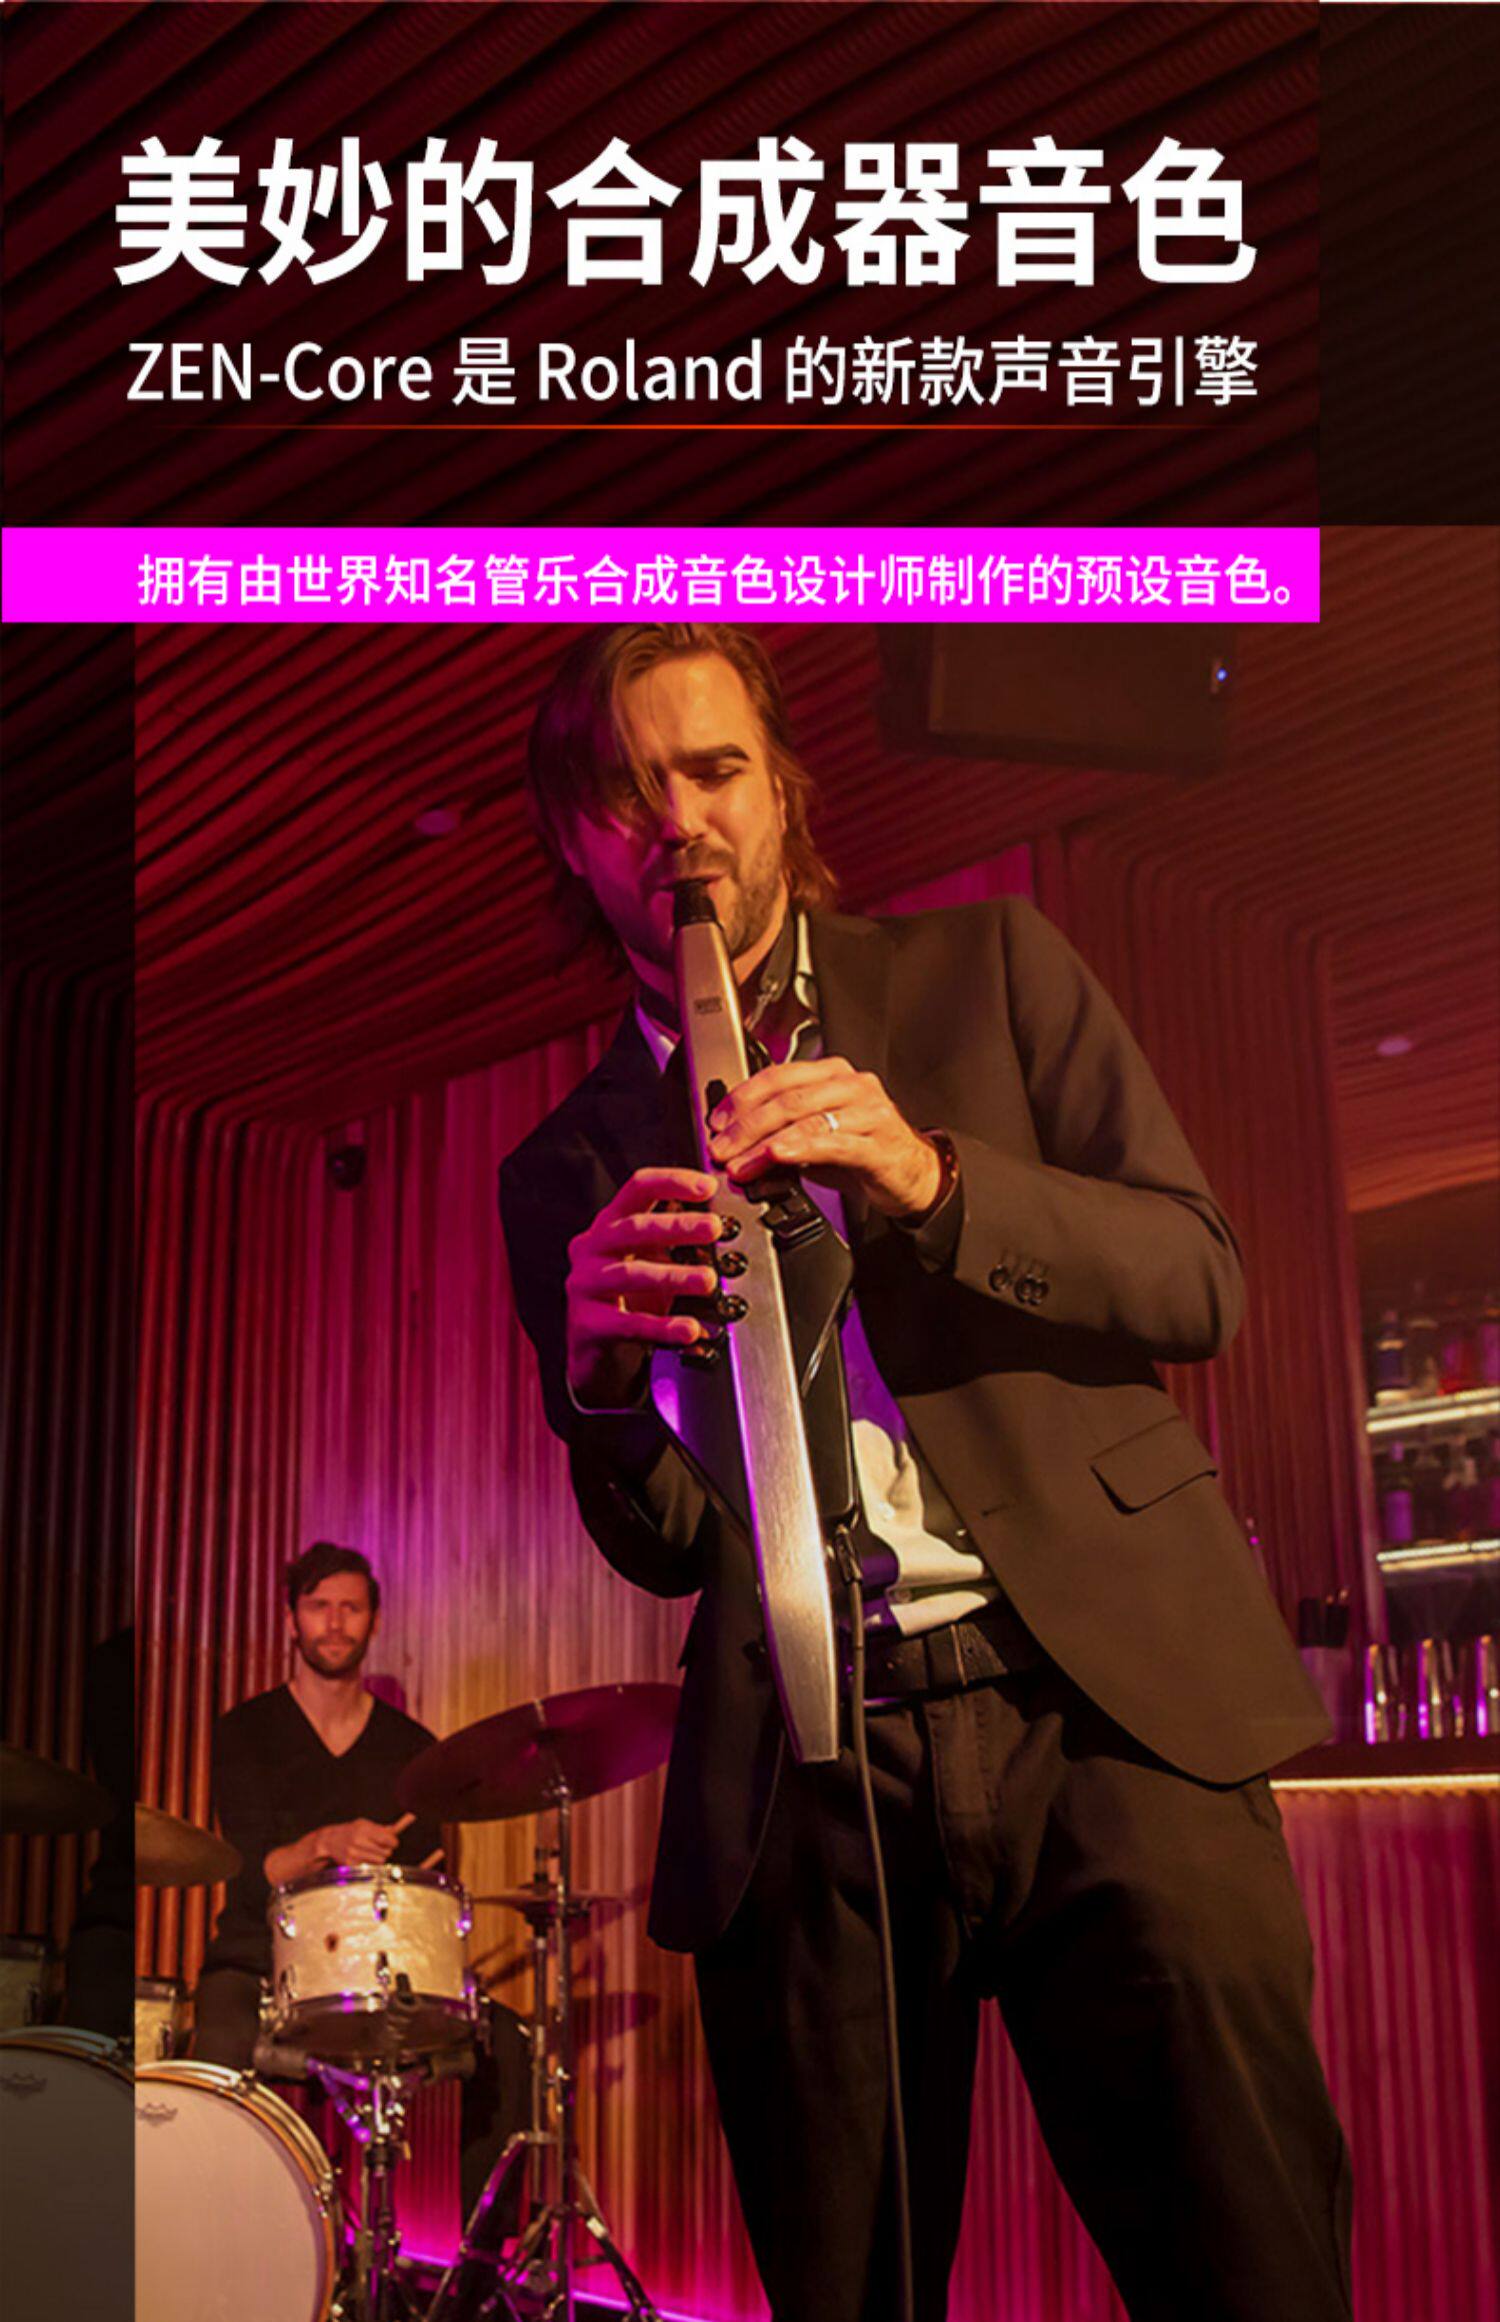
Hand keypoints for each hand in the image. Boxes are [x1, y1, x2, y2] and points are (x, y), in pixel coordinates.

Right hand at [319, 1811, 413, 1867]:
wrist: (330, 1841)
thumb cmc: (351, 1831)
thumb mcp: (364, 1824)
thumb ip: (380, 1828)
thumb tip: (396, 1830)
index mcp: (363, 1829)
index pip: (387, 1839)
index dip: (393, 1842)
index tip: (394, 1843)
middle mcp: (358, 1841)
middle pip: (386, 1852)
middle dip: (386, 1850)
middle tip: (381, 1848)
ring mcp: (353, 1854)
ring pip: (380, 1861)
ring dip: (378, 1858)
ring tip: (371, 1853)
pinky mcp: (350, 1865)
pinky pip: (370, 1867)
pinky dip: (369, 1864)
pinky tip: (362, 1858)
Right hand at [565, 1166, 723, 1411]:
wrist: (598, 1357)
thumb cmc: (630, 1301)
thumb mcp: (652, 1261)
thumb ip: (678, 1240)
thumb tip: (721, 1220)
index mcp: (609, 1225)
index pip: (637, 1189)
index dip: (672, 1182)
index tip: (708, 1187)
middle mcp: (591, 1249)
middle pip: (632, 1228)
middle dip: (677, 1226)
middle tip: (714, 1229)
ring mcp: (584, 1286)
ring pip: (630, 1274)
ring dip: (674, 1275)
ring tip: (708, 1281)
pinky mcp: (586, 1324)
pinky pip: (628, 1323)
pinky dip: (662, 1326)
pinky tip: (689, 1329)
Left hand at [707, 1059, 941, 1219]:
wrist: (914, 1175)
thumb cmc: (864, 1151)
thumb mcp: (815, 1137)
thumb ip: (779, 1133)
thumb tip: (734, 1145)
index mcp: (832, 1074)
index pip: (778, 1075)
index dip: (742, 1097)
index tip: (716, 1122)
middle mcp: (851, 1085)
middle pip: (787, 1096)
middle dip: (746, 1124)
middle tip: (720, 1148)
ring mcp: (868, 1111)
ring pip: (806, 1117)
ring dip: (765, 1143)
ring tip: (741, 1162)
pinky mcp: (879, 1142)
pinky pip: (833, 1141)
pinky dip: (800, 1148)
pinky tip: (778, 1155)